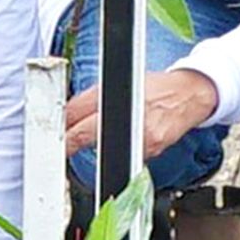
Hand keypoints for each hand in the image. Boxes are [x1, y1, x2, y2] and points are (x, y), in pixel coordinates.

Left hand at [64, 66, 218, 159]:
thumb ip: (90, 99)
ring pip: (102, 150)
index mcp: (114, 96)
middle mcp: (125, 117)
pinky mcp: (149, 152)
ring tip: (98, 138)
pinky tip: (124, 142)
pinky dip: (118, 152)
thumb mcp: (117, 83)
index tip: (51, 135)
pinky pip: (123, 156)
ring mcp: (137, 138)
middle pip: (82, 135)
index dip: (60, 126)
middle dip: (69, 142)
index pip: (75, 114)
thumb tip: (67, 114)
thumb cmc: (155, 88)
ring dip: (94, 147)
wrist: (188, 96)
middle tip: (62, 146)